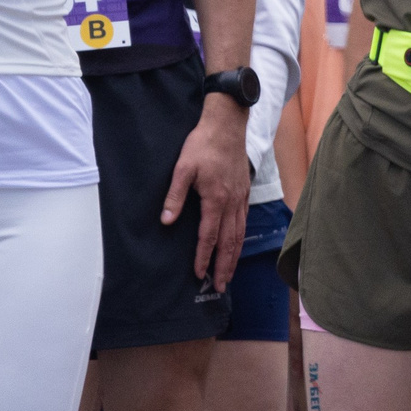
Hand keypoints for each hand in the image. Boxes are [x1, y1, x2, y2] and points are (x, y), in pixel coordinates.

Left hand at [163, 100, 252, 290]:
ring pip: (239, 233)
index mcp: (215, 198)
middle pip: (229, 241)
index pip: (209, 236)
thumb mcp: (182, 168)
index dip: (203, 256)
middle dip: (224, 265)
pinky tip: (237, 245)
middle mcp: (231, 202)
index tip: (199, 274)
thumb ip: (174, 196)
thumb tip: (166, 221)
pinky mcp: (244, 191)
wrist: (226, 124)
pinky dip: (240, 238)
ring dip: (234, 256)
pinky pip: (244, 221)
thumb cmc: (202, 145)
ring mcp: (241, 197)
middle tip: (221, 286)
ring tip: (229, 273)